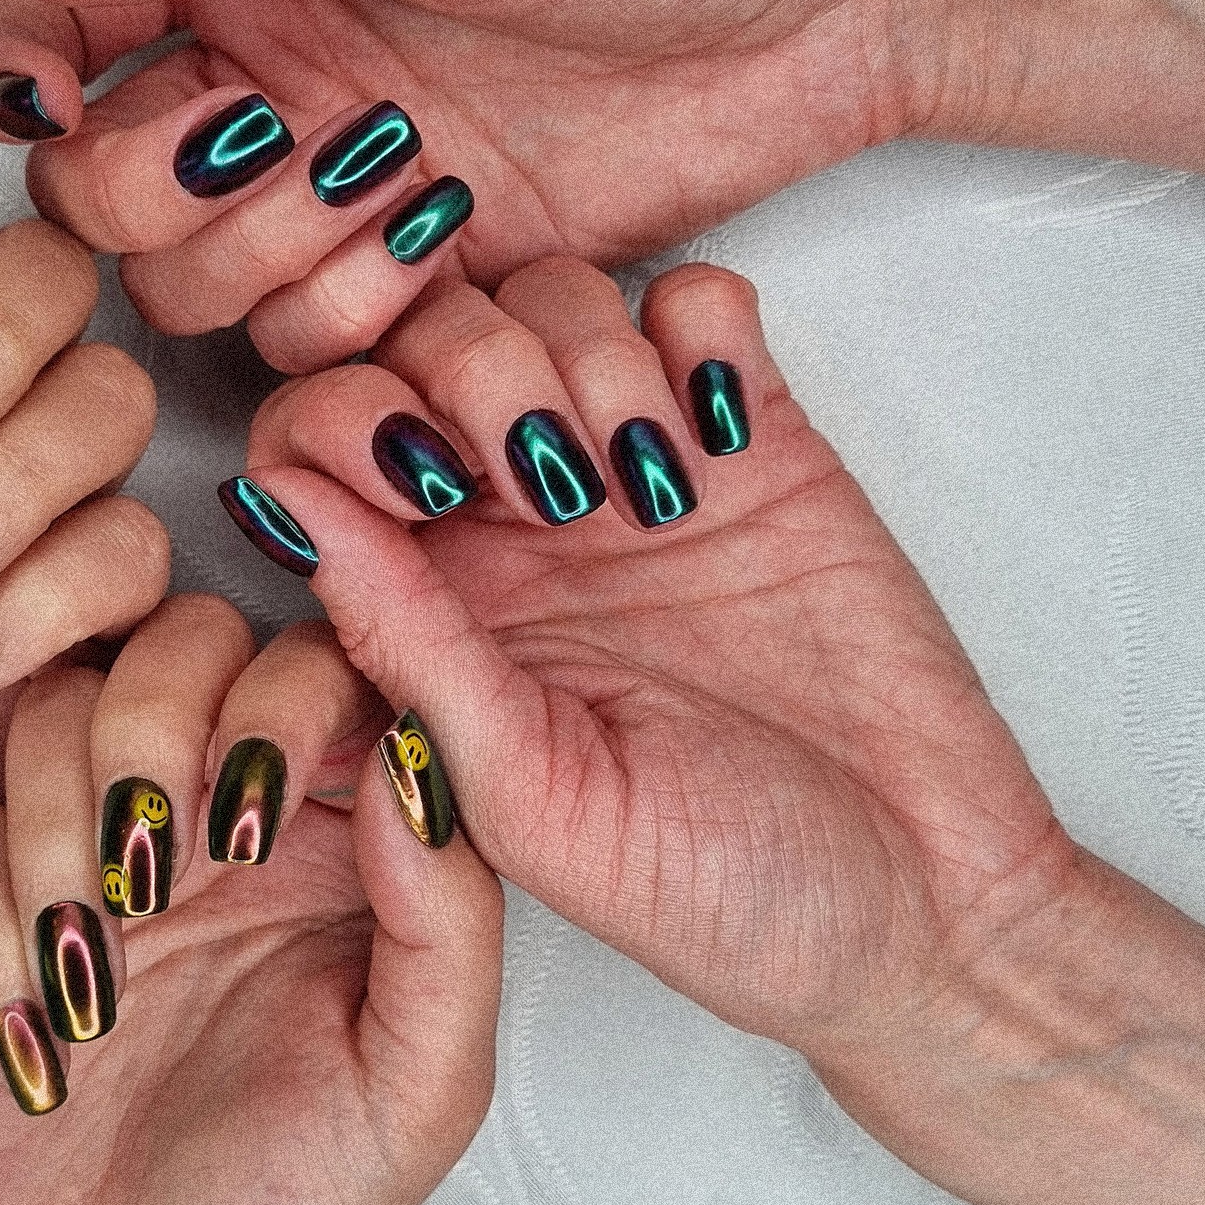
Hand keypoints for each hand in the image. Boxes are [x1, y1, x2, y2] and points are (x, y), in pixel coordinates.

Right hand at [0, 0, 928, 371]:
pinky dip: (363, 321)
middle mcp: (272, 73)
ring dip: (276, 260)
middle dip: (166, 190)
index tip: (65, 104)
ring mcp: (344, 191)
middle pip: (102, 195)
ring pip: (200, 294)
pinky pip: (322, 354)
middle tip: (284, 134)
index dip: (19, 79)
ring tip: (404, 174)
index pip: (47, 30)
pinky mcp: (427, 284)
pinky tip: (455, 237)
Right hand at [0, 599, 502, 1204]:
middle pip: (178, 645)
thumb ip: (449, 922)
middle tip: (161, 869)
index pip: (323, 673)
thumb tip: (421, 764)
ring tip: (95, 962)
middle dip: (156, 729)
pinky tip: (33, 1019)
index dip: (286, 701)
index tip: (260, 814)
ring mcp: (92, 849)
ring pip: (55, 712)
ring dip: (62, 827)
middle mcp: (215, 816)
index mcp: (337, 838)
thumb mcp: (418, 1086)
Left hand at [223, 256, 1071, 1058]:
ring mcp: (631, 471)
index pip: (315, 445)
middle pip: (425, 337)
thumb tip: (285, 507)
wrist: (919, 908)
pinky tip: (721, 432)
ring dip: (583, 350)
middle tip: (549, 473)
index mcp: (428, 610)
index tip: (421, 486)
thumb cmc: (718, 894)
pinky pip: (695, 303)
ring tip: (650, 480)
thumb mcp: (533, 797)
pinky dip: (696, 326)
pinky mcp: (755, 442)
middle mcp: (512, 527)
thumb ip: (406, 648)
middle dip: (468, 368)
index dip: (341, 425)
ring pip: (550, 296)